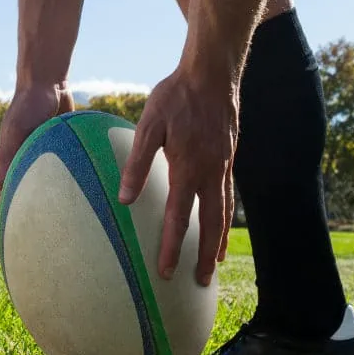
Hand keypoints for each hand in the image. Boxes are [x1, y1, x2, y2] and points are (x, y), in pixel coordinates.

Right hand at [0, 82, 76, 248]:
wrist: (47, 82)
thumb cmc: (27, 104)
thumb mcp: (15, 130)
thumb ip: (6, 158)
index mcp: (11, 170)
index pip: (2, 209)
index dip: (1, 234)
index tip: (3, 258)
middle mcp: (27, 172)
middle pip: (28, 210)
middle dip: (29, 235)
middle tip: (37, 260)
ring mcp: (45, 166)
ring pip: (51, 200)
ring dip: (57, 219)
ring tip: (70, 244)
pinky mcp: (63, 157)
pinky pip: (71, 182)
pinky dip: (79, 195)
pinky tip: (99, 208)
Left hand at [117, 65, 237, 285]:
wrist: (212, 73)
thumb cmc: (175, 96)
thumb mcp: (148, 125)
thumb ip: (137, 163)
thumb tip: (124, 199)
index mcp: (188, 168)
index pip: (179, 218)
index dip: (172, 247)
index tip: (166, 273)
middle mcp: (210, 172)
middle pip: (210, 224)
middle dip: (205, 255)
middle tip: (201, 282)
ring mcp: (224, 164)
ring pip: (224, 211)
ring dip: (219, 239)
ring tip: (217, 261)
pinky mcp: (229, 155)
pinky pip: (228, 193)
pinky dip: (225, 214)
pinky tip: (220, 220)